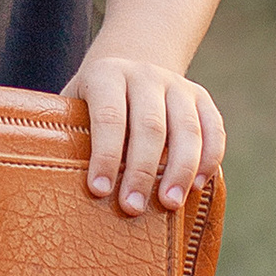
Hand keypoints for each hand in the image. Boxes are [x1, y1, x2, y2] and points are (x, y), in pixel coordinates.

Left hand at [64, 49, 225, 215]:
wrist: (129, 68)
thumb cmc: (92, 105)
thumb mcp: (73, 109)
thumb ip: (70, 136)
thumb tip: (61, 185)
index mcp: (107, 74)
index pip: (108, 116)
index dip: (104, 155)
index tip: (98, 191)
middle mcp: (144, 74)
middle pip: (149, 125)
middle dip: (142, 170)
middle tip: (133, 207)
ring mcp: (176, 84)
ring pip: (186, 128)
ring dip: (180, 170)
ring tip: (170, 204)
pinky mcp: (201, 98)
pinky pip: (213, 129)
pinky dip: (209, 158)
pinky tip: (197, 186)